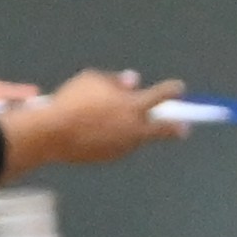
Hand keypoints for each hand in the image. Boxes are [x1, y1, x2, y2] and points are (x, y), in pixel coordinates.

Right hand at [0, 71, 180, 171]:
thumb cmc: (72, 101)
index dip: (172, 90)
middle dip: (175, 128)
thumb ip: (116, 81)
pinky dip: (116, 137)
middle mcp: (133, 128)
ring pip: (136, 137)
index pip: (161, 95)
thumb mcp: (93, 79)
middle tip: (184, 129)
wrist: (52, 134)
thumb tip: (133, 81)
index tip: (179, 89)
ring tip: (121, 122)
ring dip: (136, 130)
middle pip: (162, 129)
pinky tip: (101, 131)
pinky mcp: (110, 157)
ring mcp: (123, 146)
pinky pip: (118, 144)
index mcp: (133, 105)